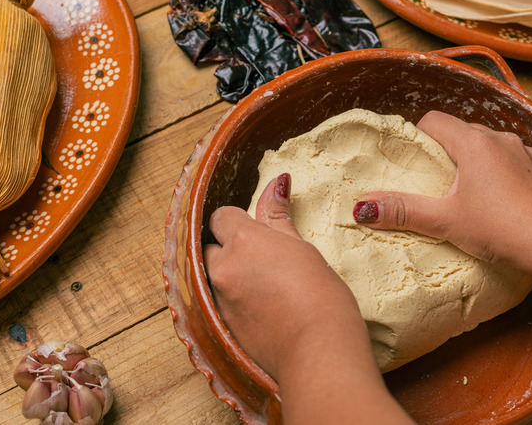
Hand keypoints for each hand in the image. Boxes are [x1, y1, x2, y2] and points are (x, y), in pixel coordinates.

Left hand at [204, 174, 415, 423]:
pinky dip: (234, 300)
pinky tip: (261, 307)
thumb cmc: (321, 296)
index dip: (239, 221)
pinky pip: (218, 303)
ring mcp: (219, 299)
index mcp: (243, 240)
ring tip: (264, 286)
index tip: (260, 232)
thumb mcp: (302, 248)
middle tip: (262, 259)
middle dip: (229, 249)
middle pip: (210, 246)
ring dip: (230, 275)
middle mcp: (223, 267)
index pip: (221, 216)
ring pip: (213, 276)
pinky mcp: (222, 326)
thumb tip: (277, 182)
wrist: (317, 350)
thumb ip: (279, 217)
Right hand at [353, 110, 531, 268]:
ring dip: (483, 165)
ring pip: (495, 149)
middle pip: (465, 134)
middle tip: (440, 185)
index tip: (415, 161)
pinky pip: (522, 165)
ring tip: (476, 197)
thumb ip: (403, 211)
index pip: (435, 120)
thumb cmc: (499, 229)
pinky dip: (511, 178)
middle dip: (450, 154)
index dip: (420, 136)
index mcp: (473, 143)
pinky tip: (510, 204)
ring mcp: (530, 153)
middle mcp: (502, 138)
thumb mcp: (445, 221)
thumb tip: (362, 207)